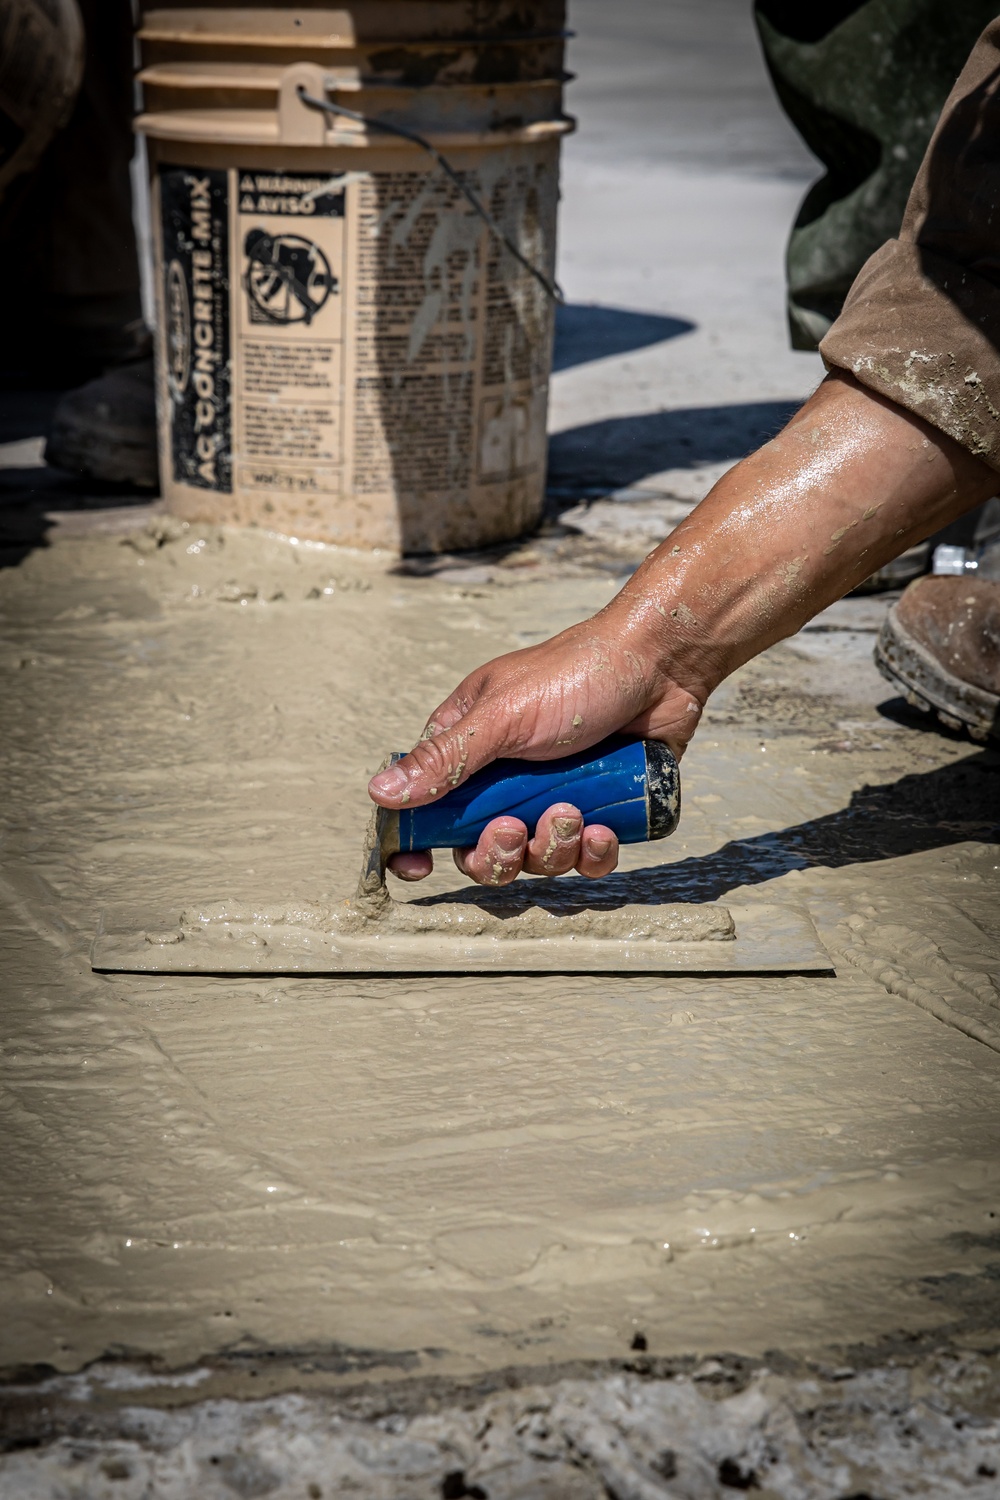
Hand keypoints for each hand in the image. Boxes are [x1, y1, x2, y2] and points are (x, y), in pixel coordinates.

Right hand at [368, 608, 708, 883]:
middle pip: (480, 848)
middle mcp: (508, 778)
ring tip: (574, 814)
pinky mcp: (602, 809)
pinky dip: (592, 855)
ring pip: (536, 859)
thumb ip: (445, 758)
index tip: (417, 868)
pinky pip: (586, 858)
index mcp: (471, 748)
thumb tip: (380, 794)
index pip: (427, 807)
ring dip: (551, 850)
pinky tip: (604, 831)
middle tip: (516, 829)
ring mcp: (555, 795)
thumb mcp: (502, 715)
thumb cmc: (576, 673)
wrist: (662, 664)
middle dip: (497, 852)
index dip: (417, 843)